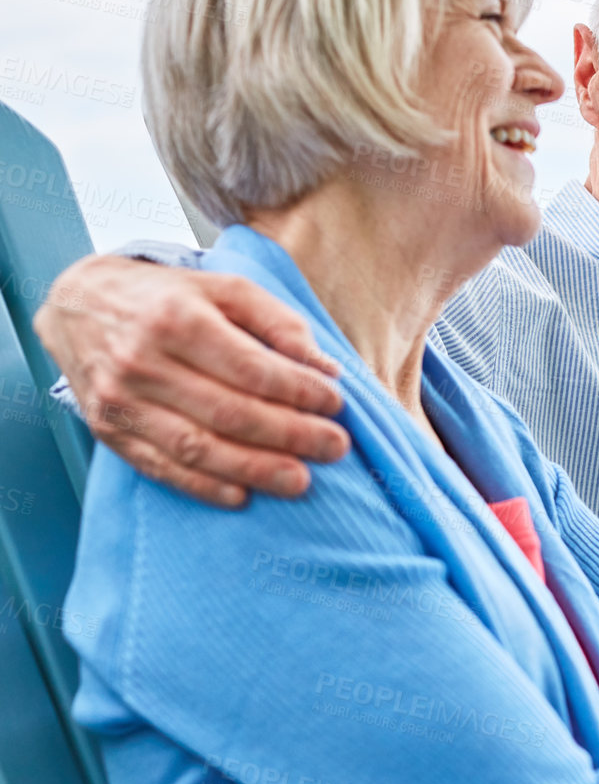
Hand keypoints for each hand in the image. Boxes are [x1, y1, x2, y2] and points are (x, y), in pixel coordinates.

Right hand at [34, 253, 349, 506]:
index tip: (336, 405)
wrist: (77, 304)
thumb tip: (325, 369)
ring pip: (197, 447)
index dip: (299, 392)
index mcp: (176, 319)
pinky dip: (204, 487)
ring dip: (255, 470)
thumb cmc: (166, 297)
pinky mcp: (108, 430)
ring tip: (300, 481)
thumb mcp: (225, 287)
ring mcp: (121, 400)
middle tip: (335, 448)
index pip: (251, 368)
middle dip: (291, 435)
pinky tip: (243, 496)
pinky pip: (160, 468)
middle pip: (229, 413)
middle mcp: (143, 361)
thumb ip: (279, 322)